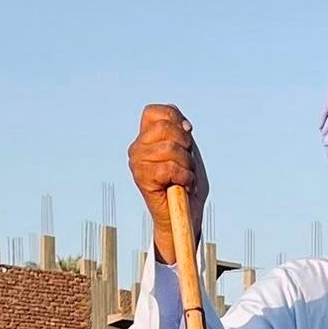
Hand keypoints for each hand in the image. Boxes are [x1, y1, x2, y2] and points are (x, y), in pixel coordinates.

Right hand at [128, 104, 208, 263]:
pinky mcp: (142, 178)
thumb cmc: (188, 186)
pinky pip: (170, 168)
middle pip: (166, 128)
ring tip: (186, 177)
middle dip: (186, 146)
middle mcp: (138, 147)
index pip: (156, 112)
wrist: (185, 217)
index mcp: (147, 137)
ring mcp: (138, 162)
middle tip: (188, 164)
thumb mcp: (189, 153)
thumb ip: (184, 133)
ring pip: (171, 148)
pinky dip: (185, 178)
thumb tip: (184, 125)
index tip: (188, 138)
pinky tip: (184, 186)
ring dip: (187, 165)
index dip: (176, 119)